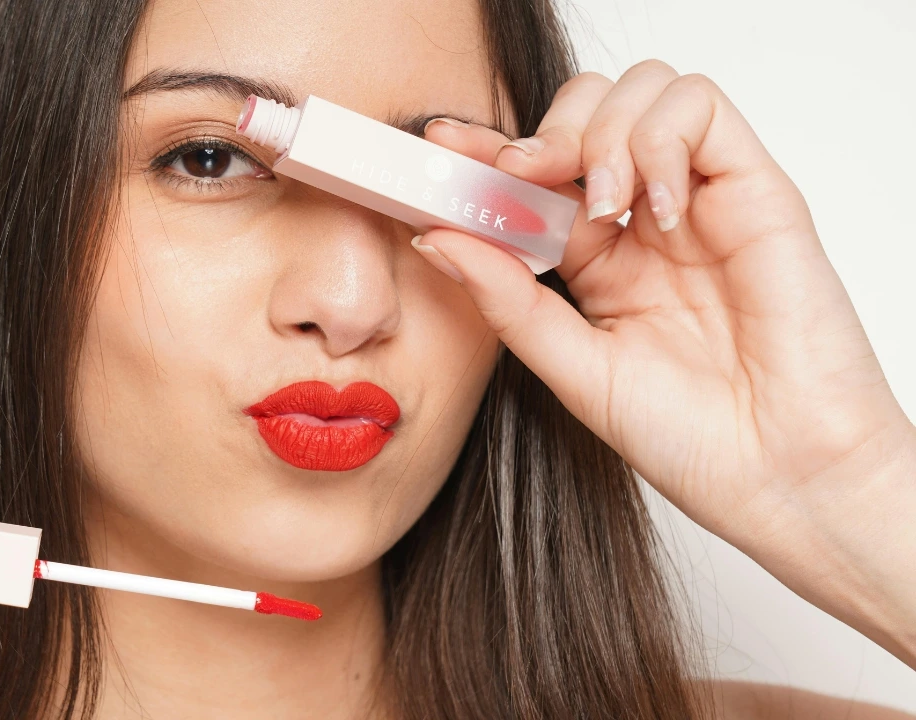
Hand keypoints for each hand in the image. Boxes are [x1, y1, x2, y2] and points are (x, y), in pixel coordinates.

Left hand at [416, 61, 915, 652]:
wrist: (780, 478)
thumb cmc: (691, 438)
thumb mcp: (574, 369)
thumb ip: (509, 301)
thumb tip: (437, 237)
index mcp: (594, 259)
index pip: (534, 177)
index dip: (485, 152)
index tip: (440, 149)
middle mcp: (643, 221)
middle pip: (585, 113)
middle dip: (543, 132)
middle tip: (523, 176)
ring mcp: (697, 200)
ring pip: (642, 92)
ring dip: (602, 130)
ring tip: (600, 202)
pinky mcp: (755, 189)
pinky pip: (701, 110)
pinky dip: (662, 139)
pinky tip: (657, 208)